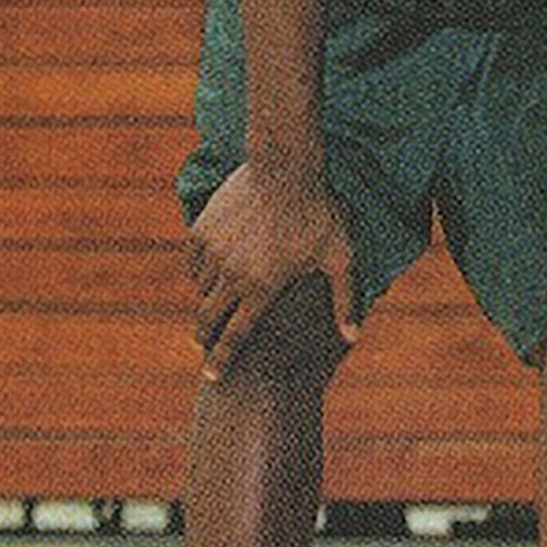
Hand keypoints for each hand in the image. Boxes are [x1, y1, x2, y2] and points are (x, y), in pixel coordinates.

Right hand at [186, 162, 357, 379]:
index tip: (211, 378)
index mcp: (263, 288)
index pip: (236, 336)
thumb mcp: (340, 259)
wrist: (285, 168)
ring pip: (201, 289)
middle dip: (204, 337)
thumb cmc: (320, 214)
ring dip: (207, 301)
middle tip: (203, 347)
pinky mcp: (200, 231)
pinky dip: (200, 272)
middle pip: (207, 319)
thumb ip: (345, 301)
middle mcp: (232, 276)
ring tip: (215, 306)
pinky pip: (193, 262)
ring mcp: (213, 253)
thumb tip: (353, 338)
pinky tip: (212, 273)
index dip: (221, 361)